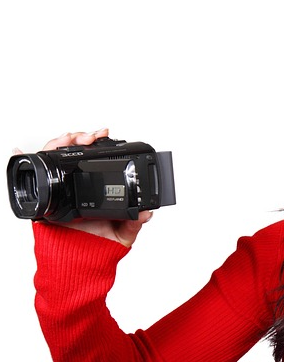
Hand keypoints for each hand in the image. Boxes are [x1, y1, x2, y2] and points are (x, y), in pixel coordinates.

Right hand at [17, 129, 151, 246]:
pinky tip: (18, 149)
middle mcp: (77, 187)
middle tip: (90, 136)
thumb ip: (134, 223)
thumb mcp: (122, 235)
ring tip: (69, 138)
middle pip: (73, 152)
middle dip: (79, 137)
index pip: (95, 158)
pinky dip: (25, 160)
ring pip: (54, 158)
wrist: (78, 267)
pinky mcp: (44, 200)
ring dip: (59, 142)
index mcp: (96, 190)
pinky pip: (34, 178)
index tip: (105, 135)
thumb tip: (147, 213)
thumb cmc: (99, 248)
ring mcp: (60, 191)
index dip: (98, 143)